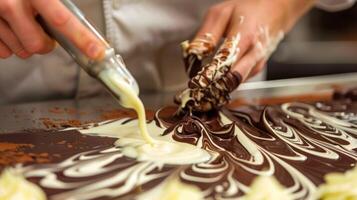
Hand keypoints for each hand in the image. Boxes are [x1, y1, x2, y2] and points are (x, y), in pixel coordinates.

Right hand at [0, 0, 103, 58]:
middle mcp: (10, 4)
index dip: (83, 38)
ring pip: (21, 51)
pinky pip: (3, 52)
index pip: (62, 20)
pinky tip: (7, 28)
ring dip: (26, 43)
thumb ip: (56, 2)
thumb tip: (78, 20)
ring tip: (21, 24)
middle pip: (38, 45)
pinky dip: (9, 43)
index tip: (98, 52)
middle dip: (45, 44)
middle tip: (42, 30)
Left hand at [177, 0, 315, 111]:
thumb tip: (194, 53)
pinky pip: (239, 81)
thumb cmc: (247, 10)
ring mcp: (257, 64)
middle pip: (233, 78)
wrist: (275, 12)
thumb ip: (207, 34)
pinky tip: (214, 83)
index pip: (225, 61)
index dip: (210, 74)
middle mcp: (254, 53)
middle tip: (197, 94)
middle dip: (213, 88)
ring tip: (201, 91)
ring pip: (236, 83)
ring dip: (218, 88)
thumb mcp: (222, 13)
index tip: (195, 82)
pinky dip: (225, 84)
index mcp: (245, 36)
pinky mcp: (257, 70)